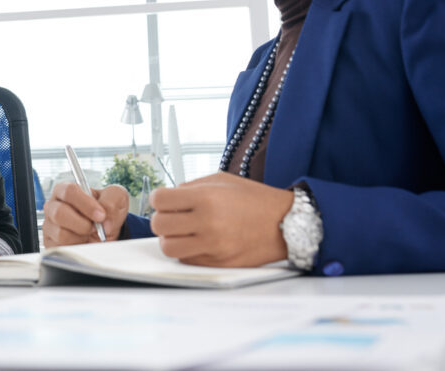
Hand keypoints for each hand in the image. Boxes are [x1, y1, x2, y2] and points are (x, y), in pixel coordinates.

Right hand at [43, 183, 128, 247]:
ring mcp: (50, 226)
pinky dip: (77, 247)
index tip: (101, 215)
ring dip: (81, 236)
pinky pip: (61, 248)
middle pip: (59, 213)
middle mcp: (53, 207)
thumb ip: (112, 201)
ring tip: (89, 234)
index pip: (68, 191)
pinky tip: (82, 242)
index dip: (86, 204)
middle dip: (83, 223)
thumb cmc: (107, 210)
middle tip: (95, 227)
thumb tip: (105, 220)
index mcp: (65, 190)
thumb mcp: (116, 197)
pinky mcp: (51, 244)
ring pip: (61, 233)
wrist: (106, 231)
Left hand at [149, 172, 293, 266]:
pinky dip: (186, 251)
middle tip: (172, 217)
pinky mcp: (218, 264)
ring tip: (181, 232)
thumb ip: (191, 187)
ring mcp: (213, 246)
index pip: (160, 200)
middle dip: (161, 219)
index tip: (165, 200)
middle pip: (159, 225)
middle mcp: (208, 222)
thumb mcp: (222, 180)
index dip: (159, 199)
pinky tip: (197, 241)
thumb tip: (166, 198)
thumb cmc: (253, 199)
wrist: (285, 224)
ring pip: (168, 248)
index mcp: (206, 198)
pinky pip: (186, 260)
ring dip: (170, 239)